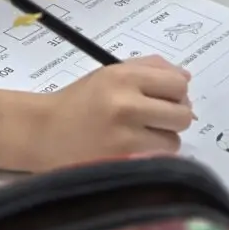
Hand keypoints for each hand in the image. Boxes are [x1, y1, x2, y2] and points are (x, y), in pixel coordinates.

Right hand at [33, 56, 193, 169]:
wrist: (43, 132)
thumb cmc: (79, 100)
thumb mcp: (110, 73)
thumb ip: (148, 68)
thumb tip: (185, 77)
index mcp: (123, 77)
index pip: (178, 83)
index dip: (176, 92)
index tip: (164, 97)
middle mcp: (126, 104)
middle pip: (183, 113)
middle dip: (174, 116)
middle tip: (156, 118)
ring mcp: (125, 136)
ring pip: (174, 140)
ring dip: (164, 138)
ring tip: (142, 135)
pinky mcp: (123, 161)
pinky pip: (159, 159)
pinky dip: (152, 155)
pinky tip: (135, 149)